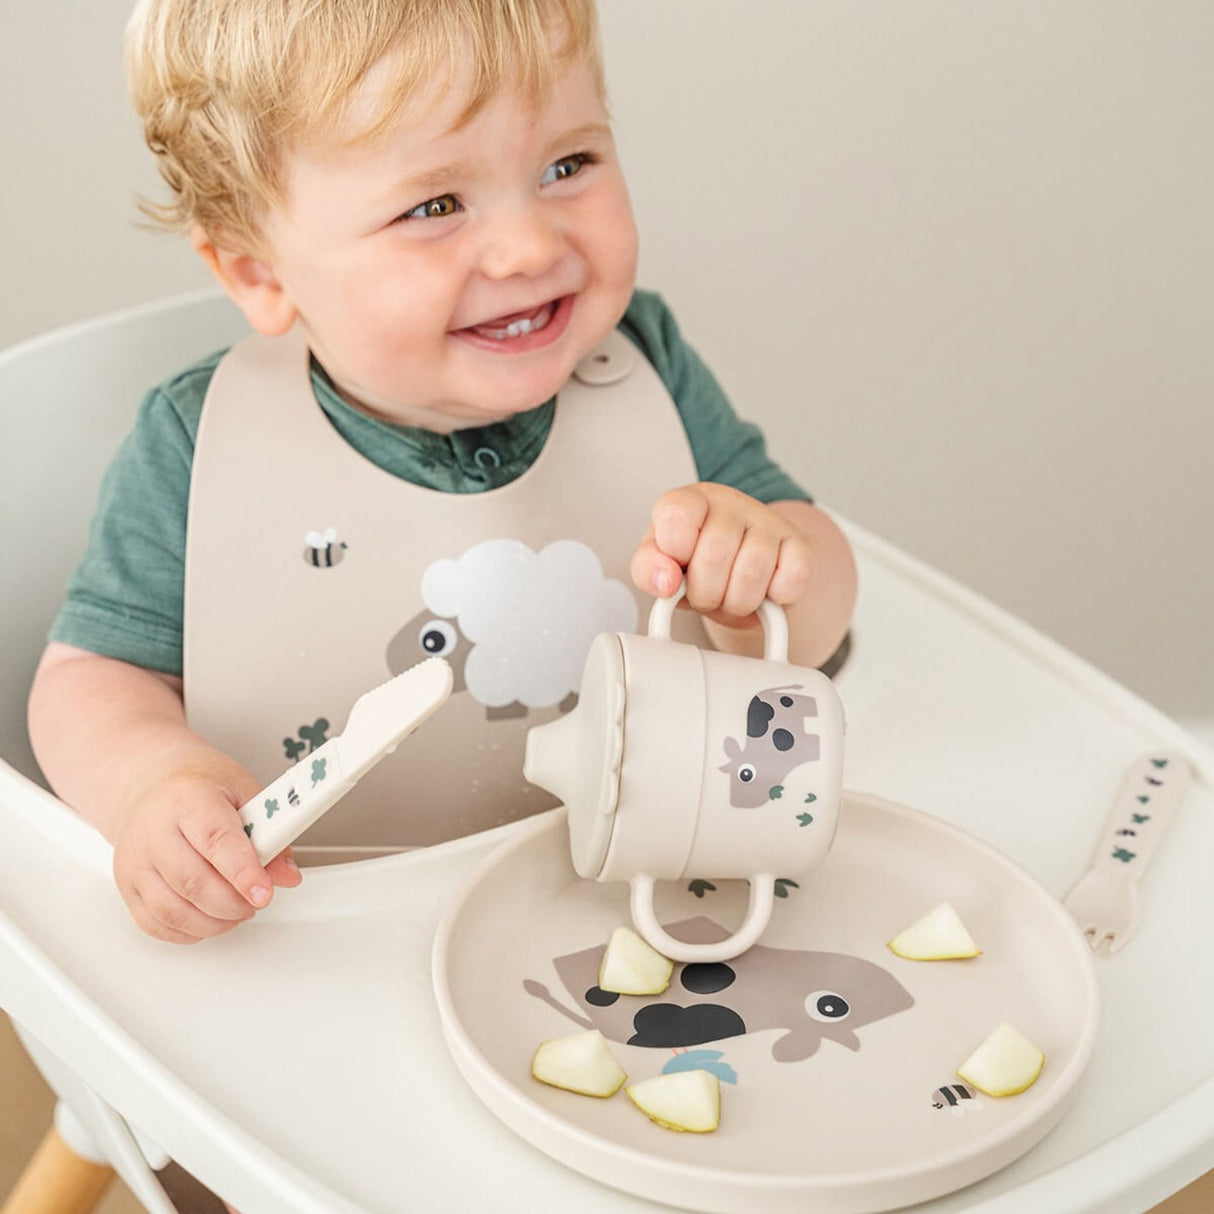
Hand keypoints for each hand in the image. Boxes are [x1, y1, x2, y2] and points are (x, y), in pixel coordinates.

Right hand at [111, 750, 301, 943]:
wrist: (153, 782)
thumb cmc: (199, 786)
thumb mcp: (244, 792)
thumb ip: (270, 833)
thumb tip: (287, 875)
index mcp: (188, 799)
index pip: (216, 840)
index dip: (243, 872)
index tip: (264, 892)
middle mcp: (154, 829)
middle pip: (193, 882)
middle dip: (234, 903)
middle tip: (256, 900)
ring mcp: (135, 859)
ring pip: (172, 909)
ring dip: (214, 922)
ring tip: (237, 910)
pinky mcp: (126, 884)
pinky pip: (154, 923)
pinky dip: (188, 931)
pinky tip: (209, 918)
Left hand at [630, 484, 814, 629]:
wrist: (744, 576)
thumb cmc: (698, 566)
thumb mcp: (662, 566)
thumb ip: (649, 569)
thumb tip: (665, 581)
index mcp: (691, 501)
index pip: (676, 515)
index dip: (674, 552)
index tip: (678, 565)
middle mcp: (731, 503)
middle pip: (714, 556)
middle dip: (705, 593)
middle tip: (707, 593)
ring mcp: (769, 521)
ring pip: (752, 573)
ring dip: (737, 603)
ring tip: (732, 595)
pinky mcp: (801, 546)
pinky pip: (790, 581)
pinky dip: (775, 600)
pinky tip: (765, 591)